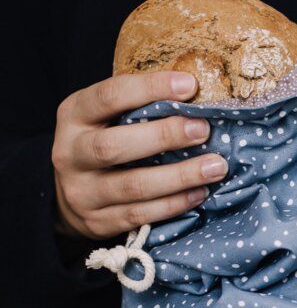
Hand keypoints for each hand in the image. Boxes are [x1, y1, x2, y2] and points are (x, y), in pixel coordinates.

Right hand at [52, 71, 228, 238]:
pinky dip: (174, 204)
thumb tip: (197, 96)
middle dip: (164, 136)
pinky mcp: (99, 222)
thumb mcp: (108, 117)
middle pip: (114, 146)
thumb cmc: (104, 142)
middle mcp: (71, 154)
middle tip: (203, 130)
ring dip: (179, 176)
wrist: (71, 197)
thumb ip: (140, 107)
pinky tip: (200, 193)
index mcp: (74, 116)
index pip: (109, 96)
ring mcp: (82, 192)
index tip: (189, 85)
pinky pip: (141, 214)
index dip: (150, 88)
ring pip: (133, 186)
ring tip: (215, 167)